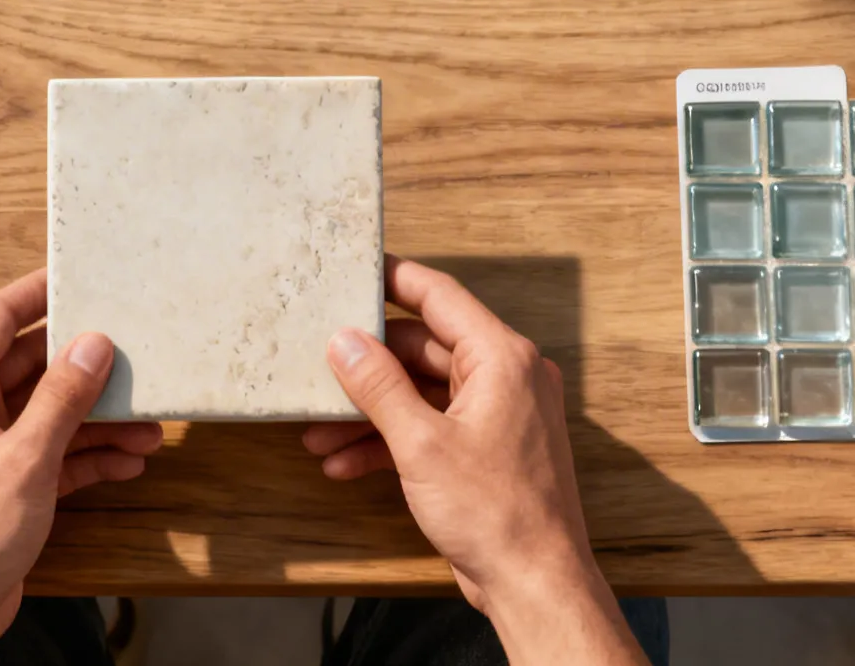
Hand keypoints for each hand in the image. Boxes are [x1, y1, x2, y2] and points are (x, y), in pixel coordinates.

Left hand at [0, 270, 163, 665]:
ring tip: (147, 424)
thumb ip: (63, 398)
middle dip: (84, 368)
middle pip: (29, 366)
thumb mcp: (24, 459)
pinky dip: (84, 456)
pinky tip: (127, 460)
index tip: (81, 274)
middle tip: (133, 354)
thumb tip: (92, 345)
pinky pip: (47, 454)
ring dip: (95, 419)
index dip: (40, 292)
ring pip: (45, 414)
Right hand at [303, 256, 644, 664]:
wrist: (535, 584)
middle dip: (367, 368)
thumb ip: (379, 386)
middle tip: (319, 370)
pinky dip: (390, 441)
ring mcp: (497, 414)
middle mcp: (505, 378)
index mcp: (501, 359)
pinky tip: (344, 463)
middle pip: (422, 348)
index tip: (356, 269)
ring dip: (370, 412)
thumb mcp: (421, 444)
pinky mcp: (486, 449)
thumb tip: (344, 342)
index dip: (394, 279)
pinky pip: (431, 427)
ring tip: (319, 433)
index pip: (440, 297)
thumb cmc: (496, 513)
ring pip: (421, 393)